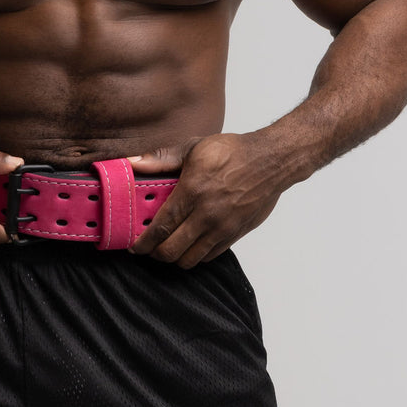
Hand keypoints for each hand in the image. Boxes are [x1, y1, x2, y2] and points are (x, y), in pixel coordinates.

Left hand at [128, 132, 283, 267]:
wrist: (272, 160)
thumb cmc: (234, 152)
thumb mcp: (194, 147)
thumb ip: (161, 159)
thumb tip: (134, 163)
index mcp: (193, 192)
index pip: (161, 226)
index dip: (144, 241)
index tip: (134, 246)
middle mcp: (208, 215)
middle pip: (172, 250)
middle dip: (155, 253)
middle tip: (149, 247)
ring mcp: (223, 228)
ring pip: (190, 259)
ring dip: (174, 257)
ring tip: (168, 246)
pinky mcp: (236, 234)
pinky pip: (209, 256)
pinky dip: (195, 255)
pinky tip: (189, 243)